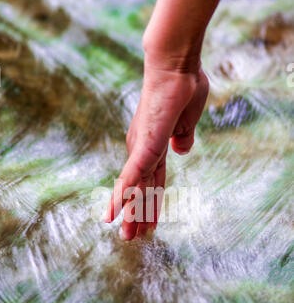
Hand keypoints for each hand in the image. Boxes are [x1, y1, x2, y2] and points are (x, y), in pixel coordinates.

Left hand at [103, 58, 208, 239]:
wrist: (176, 65)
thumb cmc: (184, 87)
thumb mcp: (187, 121)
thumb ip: (184, 137)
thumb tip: (182, 150)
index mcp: (154, 146)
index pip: (152, 182)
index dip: (151, 203)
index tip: (150, 221)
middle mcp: (143, 150)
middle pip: (141, 190)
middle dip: (137, 214)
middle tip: (131, 237)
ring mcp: (143, 147)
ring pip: (135, 188)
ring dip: (130, 213)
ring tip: (126, 235)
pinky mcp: (145, 144)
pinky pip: (133, 174)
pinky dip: (123, 194)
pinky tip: (115, 213)